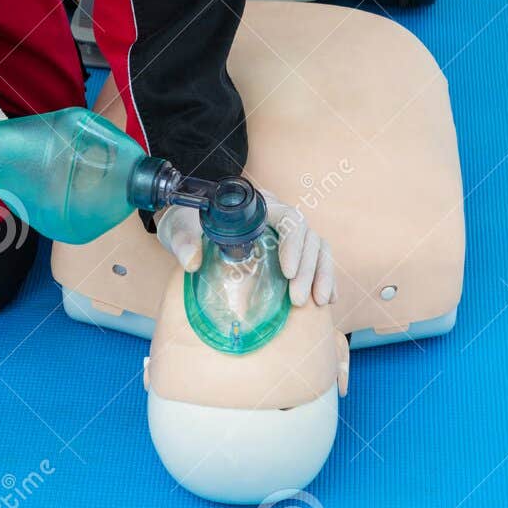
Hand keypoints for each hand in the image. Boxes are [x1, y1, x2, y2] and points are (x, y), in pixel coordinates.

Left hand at [156, 188, 335, 306]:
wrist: (186, 227)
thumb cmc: (186, 224)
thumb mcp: (180, 230)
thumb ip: (184, 243)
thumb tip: (193, 261)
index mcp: (257, 205)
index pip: (288, 218)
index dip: (293, 244)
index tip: (286, 272)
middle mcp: (277, 216)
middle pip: (307, 236)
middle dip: (307, 268)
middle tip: (297, 299)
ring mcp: (285, 233)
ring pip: (317, 247)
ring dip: (322, 274)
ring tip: (319, 303)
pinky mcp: (289, 250)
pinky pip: (317, 259)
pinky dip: (324, 278)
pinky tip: (328, 299)